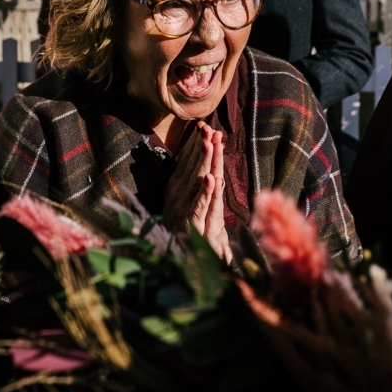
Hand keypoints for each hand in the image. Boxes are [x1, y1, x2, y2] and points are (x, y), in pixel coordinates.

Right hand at [163, 122, 231, 263]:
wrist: (184, 265)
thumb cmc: (191, 235)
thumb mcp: (195, 209)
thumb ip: (202, 191)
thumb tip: (213, 172)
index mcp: (178, 191)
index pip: (188, 163)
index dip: (195, 145)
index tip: (203, 126)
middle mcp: (179, 199)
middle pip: (193, 169)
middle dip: (202, 148)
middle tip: (209, 128)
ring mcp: (185, 212)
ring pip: (197, 184)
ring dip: (204, 163)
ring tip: (210, 143)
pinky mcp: (193, 228)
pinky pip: (200, 209)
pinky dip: (205, 194)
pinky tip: (212, 180)